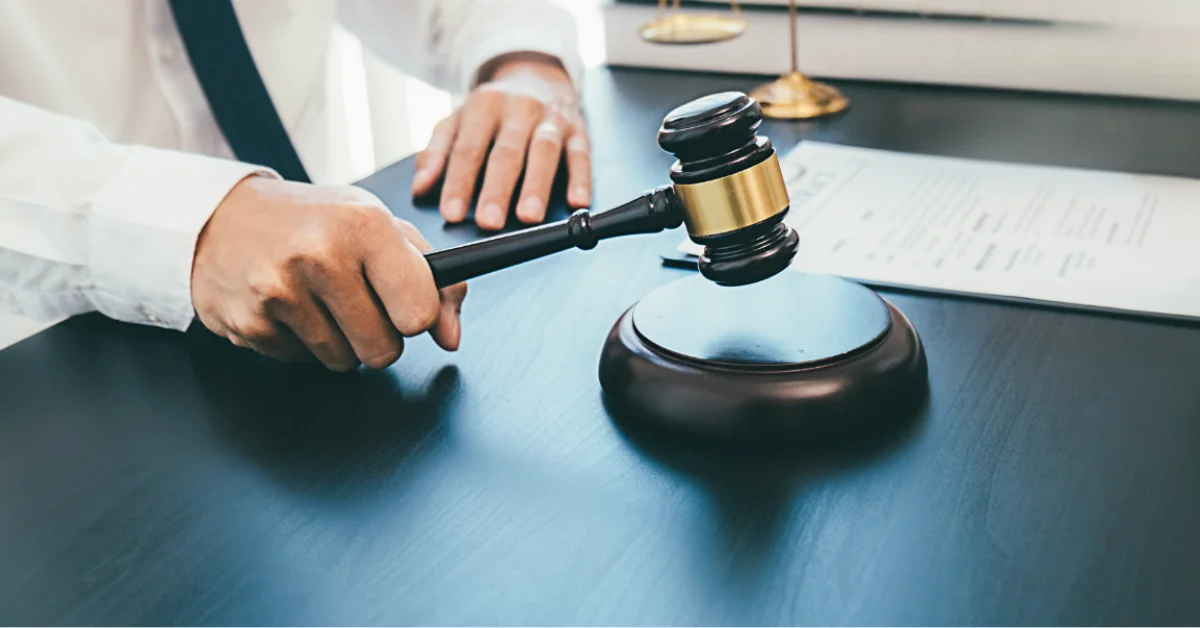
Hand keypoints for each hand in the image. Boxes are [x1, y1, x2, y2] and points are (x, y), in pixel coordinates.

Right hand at [191, 176, 467, 370]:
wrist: (220, 219)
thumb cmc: (312, 222)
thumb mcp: (379, 227)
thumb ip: (432, 279)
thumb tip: (450, 337)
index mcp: (364, 225)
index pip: (419, 312)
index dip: (417, 317)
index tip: (403, 304)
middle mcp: (322, 255)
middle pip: (385, 350)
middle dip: (378, 335)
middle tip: (355, 301)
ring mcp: (281, 291)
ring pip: (345, 361)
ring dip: (339, 341)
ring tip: (317, 299)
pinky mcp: (252, 322)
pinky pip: (303, 362)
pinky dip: (301, 342)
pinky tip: (287, 307)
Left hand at [412, 53, 590, 230]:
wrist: (536, 75)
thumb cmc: (493, 110)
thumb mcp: (459, 121)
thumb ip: (438, 153)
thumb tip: (420, 187)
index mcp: (483, 106)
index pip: (468, 148)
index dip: (459, 182)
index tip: (452, 213)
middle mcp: (519, 109)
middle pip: (507, 152)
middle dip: (497, 189)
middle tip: (489, 222)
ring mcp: (551, 119)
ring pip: (544, 152)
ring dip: (537, 186)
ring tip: (529, 217)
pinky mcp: (578, 130)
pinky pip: (581, 154)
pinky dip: (581, 178)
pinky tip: (577, 202)